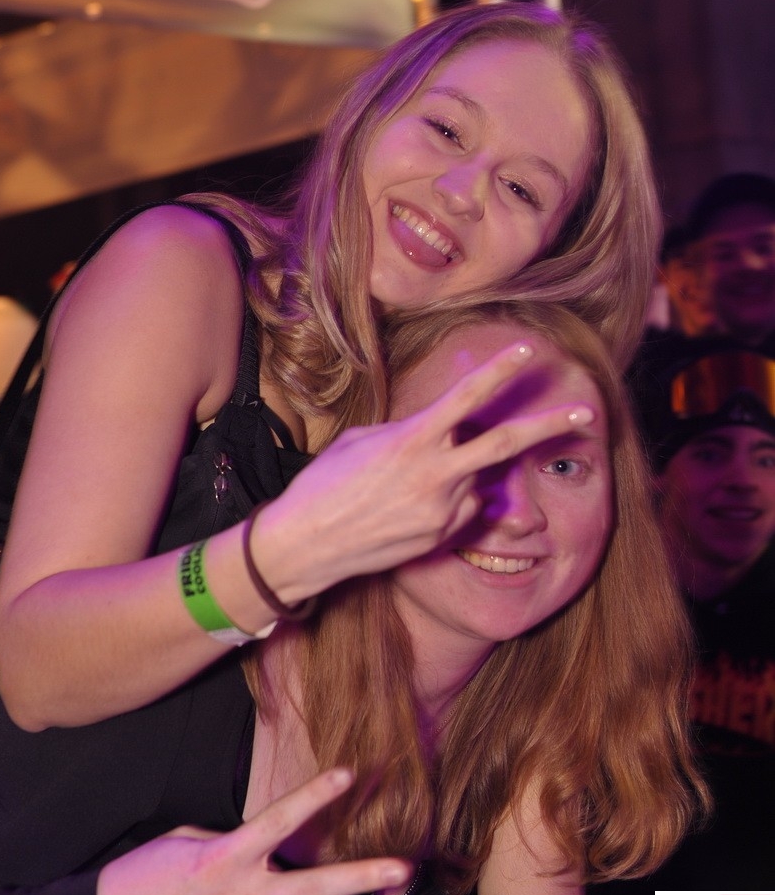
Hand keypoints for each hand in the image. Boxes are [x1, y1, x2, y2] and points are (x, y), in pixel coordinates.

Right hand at [97, 768, 411, 894]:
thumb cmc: (141, 880)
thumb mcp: (185, 843)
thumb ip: (231, 844)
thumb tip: (262, 854)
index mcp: (224, 858)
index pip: (279, 820)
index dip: (315, 795)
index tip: (349, 772)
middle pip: (314, 888)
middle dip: (362, 878)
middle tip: (403, 869)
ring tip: (256, 894)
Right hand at [255, 341, 594, 602]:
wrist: (307, 544)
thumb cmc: (326, 483)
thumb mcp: (364, 441)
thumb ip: (409, 432)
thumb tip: (438, 431)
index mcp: (413, 440)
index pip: (467, 396)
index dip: (500, 370)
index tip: (529, 351)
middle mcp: (436, 474)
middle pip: (506, 443)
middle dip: (550, 426)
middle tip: (586, 413)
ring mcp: (442, 510)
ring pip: (476, 480)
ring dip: (459, 473)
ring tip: (406, 485)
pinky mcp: (442, 538)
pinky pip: (463, 511)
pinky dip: (451, 502)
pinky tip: (410, 509)